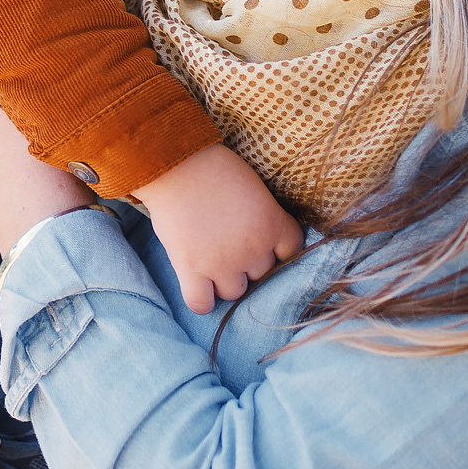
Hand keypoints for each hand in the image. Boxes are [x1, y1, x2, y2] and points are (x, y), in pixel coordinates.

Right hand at [135, 144, 306, 314]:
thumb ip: (262, 216)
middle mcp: (253, 249)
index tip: (262, 241)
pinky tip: (198, 284)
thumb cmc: (214, 167)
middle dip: (247, 261)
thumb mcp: (254, 188)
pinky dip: (202, 299)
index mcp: (272, 224)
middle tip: (228, 242)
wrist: (176, 165)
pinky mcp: (192, 270)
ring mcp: (222, 264)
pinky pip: (202, 304)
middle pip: (261, 273)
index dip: (276, 248)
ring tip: (210, 258)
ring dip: (225, 280)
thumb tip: (256, 236)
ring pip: (234, 292)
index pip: (291, 251)